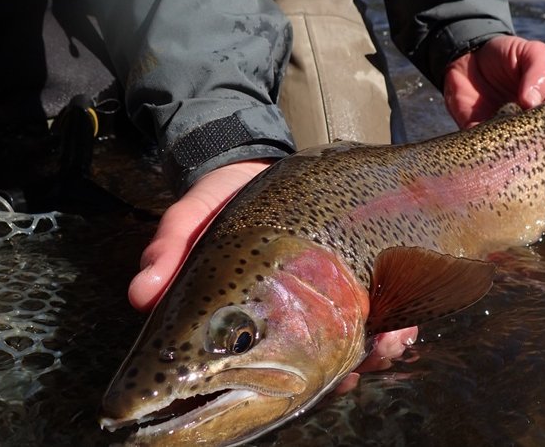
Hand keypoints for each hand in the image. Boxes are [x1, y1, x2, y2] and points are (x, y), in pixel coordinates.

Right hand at [128, 160, 418, 384]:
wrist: (255, 162)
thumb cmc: (221, 199)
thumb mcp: (192, 217)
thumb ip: (170, 249)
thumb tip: (141, 293)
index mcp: (250, 313)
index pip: (270, 363)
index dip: (298, 383)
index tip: (331, 381)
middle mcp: (287, 313)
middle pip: (321, 358)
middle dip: (348, 366)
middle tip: (367, 363)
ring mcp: (319, 292)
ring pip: (354, 337)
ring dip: (378, 346)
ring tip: (394, 341)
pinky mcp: (348, 268)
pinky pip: (375, 300)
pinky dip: (392, 314)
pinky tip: (404, 320)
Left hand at [443, 35, 544, 178]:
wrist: (466, 56)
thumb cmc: (506, 55)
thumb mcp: (529, 53)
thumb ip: (537, 70)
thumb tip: (532, 101)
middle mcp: (532, 133)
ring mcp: (507, 140)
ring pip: (526, 167)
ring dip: (539, 177)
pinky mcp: (479, 141)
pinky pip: (489, 161)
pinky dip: (499, 169)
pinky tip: (507, 173)